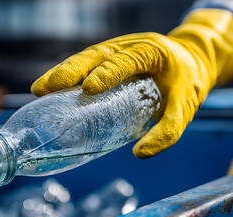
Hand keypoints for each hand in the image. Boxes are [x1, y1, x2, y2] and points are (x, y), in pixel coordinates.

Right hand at [31, 9, 232, 157]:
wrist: (192, 60)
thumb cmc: (188, 82)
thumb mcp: (185, 106)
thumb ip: (168, 130)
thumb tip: (140, 154)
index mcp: (150, 51)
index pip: (124, 61)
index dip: (106, 73)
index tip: (87, 89)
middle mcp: (129, 46)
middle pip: (95, 55)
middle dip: (69, 71)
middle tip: (46, 89)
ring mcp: (118, 49)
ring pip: (86, 57)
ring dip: (62, 72)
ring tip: (40, 89)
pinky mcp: (111, 57)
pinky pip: (87, 64)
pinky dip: (69, 75)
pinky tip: (54, 89)